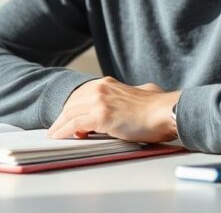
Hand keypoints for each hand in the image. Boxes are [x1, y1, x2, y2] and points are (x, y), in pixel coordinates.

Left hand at [47, 76, 179, 142]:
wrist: (166, 112)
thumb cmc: (158, 108)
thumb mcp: (139, 93)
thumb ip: (128, 96)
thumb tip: (133, 99)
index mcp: (107, 83)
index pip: (80, 95)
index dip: (71, 108)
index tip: (65, 117)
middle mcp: (100, 88)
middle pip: (71, 103)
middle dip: (62, 117)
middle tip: (56, 129)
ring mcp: (99, 100)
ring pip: (69, 114)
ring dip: (59, 126)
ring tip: (54, 135)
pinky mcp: (101, 115)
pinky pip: (74, 124)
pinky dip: (63, 131)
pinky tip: (58, 137)